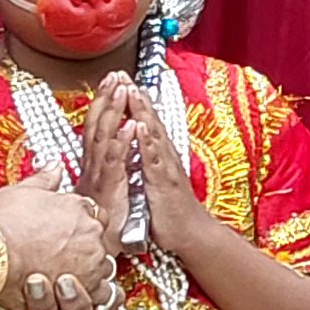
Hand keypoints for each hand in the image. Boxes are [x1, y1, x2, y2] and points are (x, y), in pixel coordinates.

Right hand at [0, 171, 109, 309]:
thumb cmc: (1, 222)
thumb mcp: (24, 191)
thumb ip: (45, 179)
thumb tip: (54, 165)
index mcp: (82, 212)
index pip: (97, 219)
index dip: (82, 228)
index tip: (66, 235)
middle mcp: (92, 240)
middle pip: (102, 250)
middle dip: (84, 257)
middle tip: (59, 263)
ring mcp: (89, 269)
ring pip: (101, 280)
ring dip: (82, 283)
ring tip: (58, 282)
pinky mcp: (78, 295)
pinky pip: (92, 307)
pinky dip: (78, 306)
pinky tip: (61, 301)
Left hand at [89, 78, 214, 255]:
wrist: (189, 233)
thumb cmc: (168, 210)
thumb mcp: (152, 181)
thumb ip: (144, 163)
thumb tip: (134, 149)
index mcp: (157, 155)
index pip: (144, 123)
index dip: (133, 102)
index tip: (120, 81)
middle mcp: (163, 155)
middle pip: (149, 121)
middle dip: (135, 97)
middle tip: (123, 75)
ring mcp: (165, 166)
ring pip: (152, 134)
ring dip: (142, 111)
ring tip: (131, 91)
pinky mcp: (164, 181)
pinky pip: (154, 159)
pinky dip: (147, 141)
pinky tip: (141, 126)